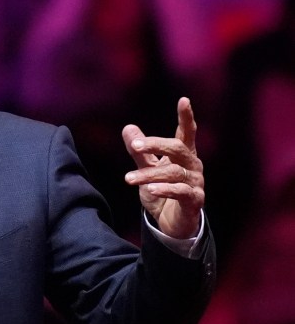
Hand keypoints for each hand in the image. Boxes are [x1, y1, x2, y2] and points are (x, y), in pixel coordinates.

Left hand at [122, 97, 203, 238]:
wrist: (171, 223)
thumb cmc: (161, 191)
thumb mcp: (147, 168)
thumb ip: (139, 151)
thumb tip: (128, 127)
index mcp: (183, 155)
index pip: (186, 133)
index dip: (186, 117)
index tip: (184, 100)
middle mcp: (193, 166)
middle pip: (178, 148)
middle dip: (156, 144)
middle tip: (135, 145)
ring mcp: (196, 183)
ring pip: (173, 172)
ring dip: (149, 175)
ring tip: (128, 179)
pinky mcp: (195, 201)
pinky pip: (181, 192)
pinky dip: (164, 190)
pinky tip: (150, 190)